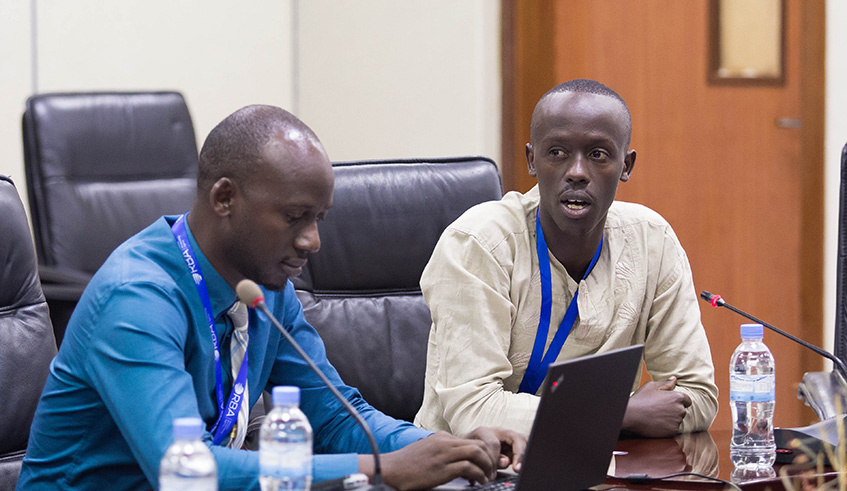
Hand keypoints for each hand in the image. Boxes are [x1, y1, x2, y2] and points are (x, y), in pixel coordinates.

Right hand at [359, 428, 525, 489]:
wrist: (390, 469)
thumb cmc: (406, 465)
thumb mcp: (427, 451)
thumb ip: (443, 451)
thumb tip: (458, 461)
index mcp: (442, 437)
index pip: (472, 439)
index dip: (484, 453)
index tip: (487, 464)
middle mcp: (445, 442)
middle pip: (479, 444)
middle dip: (490, 458)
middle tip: (492, 471)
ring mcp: (444, 454)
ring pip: (477, 453)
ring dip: (487, 467)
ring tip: (488, 477)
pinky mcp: (442, 468)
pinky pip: (469, 468)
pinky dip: (479, 476)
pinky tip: (479, 483)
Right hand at [621, 376, 691, 437]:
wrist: (631, 416)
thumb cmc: (641, 399)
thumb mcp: (651, 386)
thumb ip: (666, 383)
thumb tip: (674, 379)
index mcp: (677, 397)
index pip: (687, 400)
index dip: (677, 401)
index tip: (668, 403)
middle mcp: (680, 409)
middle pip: (682, 410)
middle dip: (674, 409)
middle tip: (659, 409)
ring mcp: (677, 421)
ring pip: (677, 420)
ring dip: (671, 418)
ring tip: (657, 416)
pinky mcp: (672, 431)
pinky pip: (673, 429)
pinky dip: (667, 427)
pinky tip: (657, 423)